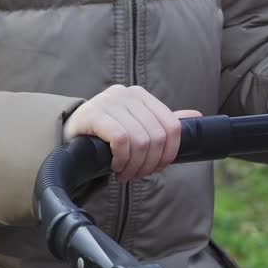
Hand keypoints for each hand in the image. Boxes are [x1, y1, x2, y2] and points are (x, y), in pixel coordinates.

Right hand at [64, 85, 201, 180]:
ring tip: (124, 173)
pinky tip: (114, 166)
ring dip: (134, 166)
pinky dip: (121, 159)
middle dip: (150, 163)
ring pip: (140, 141)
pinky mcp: (93, 114)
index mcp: (141, 95)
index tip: (158, 167)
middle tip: (137, 174)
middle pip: (157, 137)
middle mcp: (126, 93)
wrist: (69, 136)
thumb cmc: (105, 135)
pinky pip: (121, 140)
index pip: (172, 126)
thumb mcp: (136, 127)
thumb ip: (163, 123)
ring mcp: (109, 101)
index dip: (169, 153)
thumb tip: (198, 115)